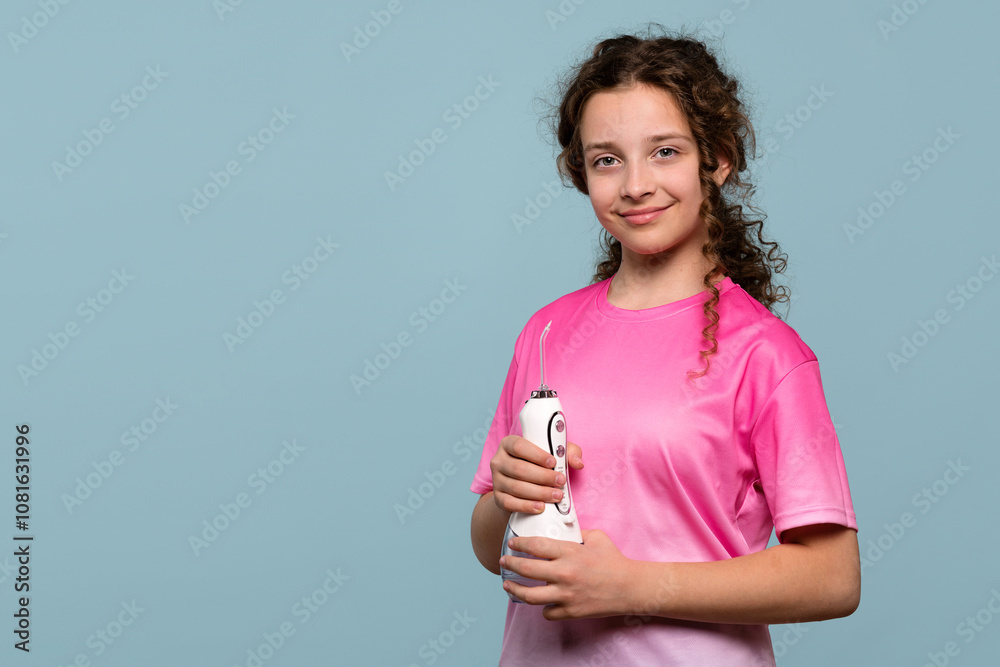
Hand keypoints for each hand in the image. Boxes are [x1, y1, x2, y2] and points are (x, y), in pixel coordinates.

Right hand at [490, 435, 583, 514]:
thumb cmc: (538, 464)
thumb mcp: (552, 453)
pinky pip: (510, 503)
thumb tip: (578, 463)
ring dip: (539, 493)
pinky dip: (526, 506)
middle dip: (543, 477)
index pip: (519, 446)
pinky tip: (541, 507)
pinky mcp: (498, 497)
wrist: (520, 484)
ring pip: (516, 487)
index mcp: (509, 444)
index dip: (537, 455)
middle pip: (519, 469)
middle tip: (560, 481)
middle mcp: (499, 461)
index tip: (553, 462)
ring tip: (557, 495)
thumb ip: (568, 452)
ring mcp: (497, 480)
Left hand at [499, 529, 634, 619]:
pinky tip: (541, 601)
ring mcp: (566, 595)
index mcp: (570, 552)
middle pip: (526, 569)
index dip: (519, 544)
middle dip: (510, 564)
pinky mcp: (571, 611)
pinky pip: (547, 612)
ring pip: (529, 595)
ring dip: (514, 589)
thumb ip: (577, 532)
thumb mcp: (597, 537)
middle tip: (504, 561)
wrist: (630, 588)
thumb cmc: (614, 561)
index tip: (512, 544)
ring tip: (508, 584)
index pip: (535, 546)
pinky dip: (543, 607)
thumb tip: (562, 529)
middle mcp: (564, 573)